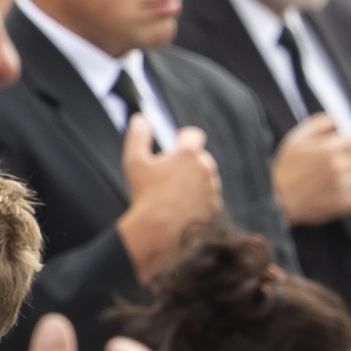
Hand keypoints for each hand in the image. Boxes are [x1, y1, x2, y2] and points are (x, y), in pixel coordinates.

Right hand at [117, 116, 223, 277]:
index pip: (194, 135)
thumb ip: (138, 135)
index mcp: (188, 154)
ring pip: (205, 178)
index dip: (184, 137)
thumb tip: (141, 119)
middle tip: (167, 175)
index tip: (176, 143)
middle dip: (187, 163)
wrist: (159, 231)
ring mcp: (213, 189)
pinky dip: (199, 199)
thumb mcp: (134, 160)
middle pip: (200, 157)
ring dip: (193, 181)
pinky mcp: (216, 207)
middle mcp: (206, 168)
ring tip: (172, 194)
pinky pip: (208, 197)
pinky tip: (181, 207)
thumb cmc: (145, 195)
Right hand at [270, 112, 350, 226]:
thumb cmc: (286, 168)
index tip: (348, 149)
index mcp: (327, 148)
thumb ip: (319, 124)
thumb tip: (340, 116)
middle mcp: (337, 165)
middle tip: (349, 165)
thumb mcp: (296, 139)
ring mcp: (342, 185)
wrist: (276, 200)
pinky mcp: (345, 204)